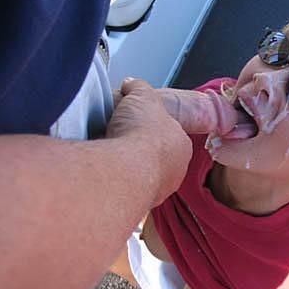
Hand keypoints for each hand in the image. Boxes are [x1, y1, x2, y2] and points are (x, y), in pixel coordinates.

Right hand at [107, 78, 191, 202]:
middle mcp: (175, 172)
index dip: (153, 129)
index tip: (138, 125)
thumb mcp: (141, 96)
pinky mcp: (138, 205)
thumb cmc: (141, 135)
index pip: (171, 136)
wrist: (124, 169)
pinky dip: (117, 182)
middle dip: (141, 151)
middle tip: (121, 140)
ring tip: (111, 157)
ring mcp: (158, 191)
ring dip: (129, 169)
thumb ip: (138, 88)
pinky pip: (127, 192)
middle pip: (158, 159)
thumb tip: (132, 84)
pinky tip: (106, 174)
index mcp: (183, 145)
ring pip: (144, 178)